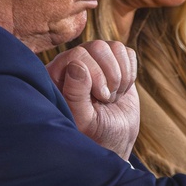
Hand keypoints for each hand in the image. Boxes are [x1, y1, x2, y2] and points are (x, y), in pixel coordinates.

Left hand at [45, 39, 139, 160]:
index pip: (78, 55)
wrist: (116, 138)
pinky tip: (121, 89)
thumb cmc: (96, 134)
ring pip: (113, 47)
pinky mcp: (113, 62)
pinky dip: (130, 73)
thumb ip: (75, 94)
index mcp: (56, 75)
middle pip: (97, 46)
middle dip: (110, 76)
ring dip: (120, 76)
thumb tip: (77, 65)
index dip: (95, 75)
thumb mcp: (84, 120)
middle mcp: (72, 63)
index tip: (100, 98)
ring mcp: (93, 60)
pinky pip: (127, 52)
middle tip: (107, 98)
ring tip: (113, 96)